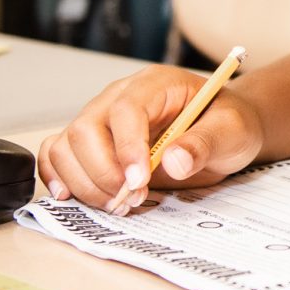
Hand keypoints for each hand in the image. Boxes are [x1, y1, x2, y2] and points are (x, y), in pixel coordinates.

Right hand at [37, 65, 264, 213]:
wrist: (223, 132)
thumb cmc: (227, 125)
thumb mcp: (232, 131)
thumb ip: (205, 143)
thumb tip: (173, 161)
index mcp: (155, 85)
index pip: (126, 110)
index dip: (127, 148)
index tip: (139, 182)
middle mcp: (119, 97)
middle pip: (86, 128)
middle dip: (103, 172)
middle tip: (131, 199)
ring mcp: (101, 119)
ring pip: (66, 145)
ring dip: (84, 182)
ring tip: (117, 204)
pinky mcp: (93, 143)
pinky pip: (57, 154)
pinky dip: (59, 177)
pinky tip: (74, 197)